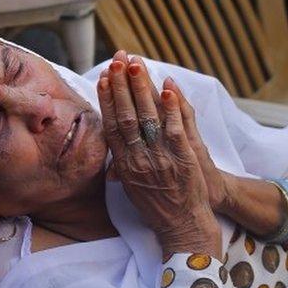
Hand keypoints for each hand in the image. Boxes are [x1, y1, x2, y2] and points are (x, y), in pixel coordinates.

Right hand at [97, 51, 220, 258]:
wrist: (183, 227)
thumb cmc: (157, 208)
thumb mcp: (132, 188)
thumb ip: (122, 165)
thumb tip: (111, 149)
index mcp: (125, 165)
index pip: (112, 126)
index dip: (107, 100)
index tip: (104, 78)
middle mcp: (139, 160)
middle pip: (127, 116)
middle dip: (121, 86)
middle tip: (118, 60)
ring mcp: (161, 158)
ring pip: (148, 118)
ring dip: (142, 89)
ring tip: (137, 65)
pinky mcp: (183, 159)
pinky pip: (175, 129)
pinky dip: (171, 108)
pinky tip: (168, 88)